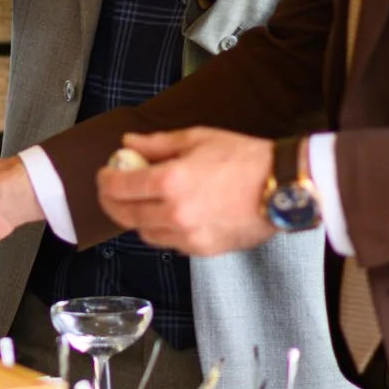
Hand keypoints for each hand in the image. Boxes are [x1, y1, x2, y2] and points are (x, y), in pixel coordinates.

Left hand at [96, 128, 278, 255]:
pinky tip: (168, 214)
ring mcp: (187, 236)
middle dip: (111, 202)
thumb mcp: (197, 138)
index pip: (119, 187)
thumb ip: (157, 144)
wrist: (283, 187)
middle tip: (111, 190)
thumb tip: (128, 143)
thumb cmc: (244, 158)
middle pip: (124, 215)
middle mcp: (174, 213)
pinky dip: (161, 230)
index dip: (105, 180)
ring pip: (144, 233)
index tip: (105, 173)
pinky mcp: (202, 250)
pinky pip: (169, 243)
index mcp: (169, 182)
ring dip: (136, 218)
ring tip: (141, 201)